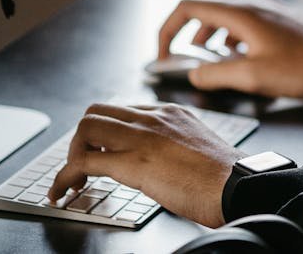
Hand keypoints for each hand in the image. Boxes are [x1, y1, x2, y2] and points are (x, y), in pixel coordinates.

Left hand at [48, 102, 243, 226]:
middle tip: (84, 165)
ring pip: (85, 128)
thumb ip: (176, 147)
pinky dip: (65, 177)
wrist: (239, 185)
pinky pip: (84, 161)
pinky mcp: (133, 162)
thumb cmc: (227, 177)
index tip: (101, 153)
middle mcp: (154, 117)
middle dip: (83, 139)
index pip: (123, 110)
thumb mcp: (200, 147)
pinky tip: (64, 192)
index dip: (105, 133)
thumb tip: (161, 165)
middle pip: (97, 111)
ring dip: (71, 155)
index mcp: (171, 113)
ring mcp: (142, 136)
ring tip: (73, 180)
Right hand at [158, 0, 302, 98]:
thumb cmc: (299, 69)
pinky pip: (240, 13)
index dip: (168, 29)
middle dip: (184, 19)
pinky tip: (231, 54)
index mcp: (240, 12)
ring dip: (205, 24)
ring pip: (222, 3)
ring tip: (202, 52)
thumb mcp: (252, 77)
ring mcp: (264, 7)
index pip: (188, 6)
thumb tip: (193, 75)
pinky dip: (226, 29)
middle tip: (176, 44)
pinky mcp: (274, 17)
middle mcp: (249, 2)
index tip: (162, 53)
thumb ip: (216, 75)